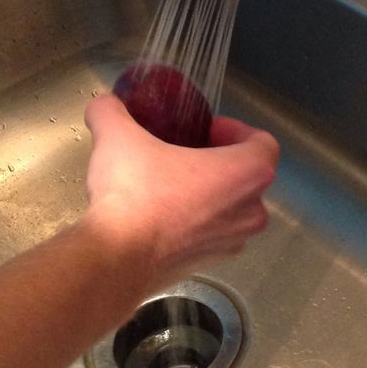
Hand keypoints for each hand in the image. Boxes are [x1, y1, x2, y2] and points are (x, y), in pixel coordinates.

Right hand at [82, 94, 278, 289]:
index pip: (262, 142)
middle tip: (184, 151)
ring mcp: (233, 242)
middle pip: (248, 176)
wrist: (117, 259)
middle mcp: (251, 210)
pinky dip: (195, 221)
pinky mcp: (210, 264)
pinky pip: (212, 233)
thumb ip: (112, 111)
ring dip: (208, 193)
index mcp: (248, 173)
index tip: (204, 130)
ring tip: (170, 182)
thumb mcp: (119, 137)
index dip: (235, 130)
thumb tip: (104, 104)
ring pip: (232, 208)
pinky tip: (160, 214)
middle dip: (219, 161)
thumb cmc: (134, 193)